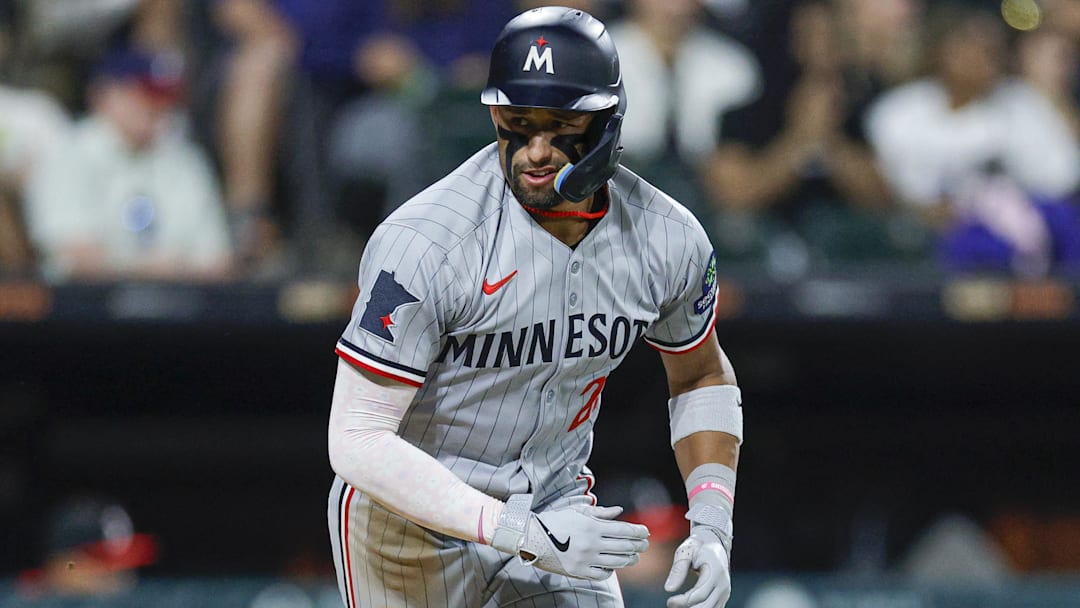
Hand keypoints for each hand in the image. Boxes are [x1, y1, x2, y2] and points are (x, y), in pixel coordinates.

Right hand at [491, 497, 649, 580]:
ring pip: (617, 562)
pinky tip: (613, 565)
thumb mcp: (577, 511)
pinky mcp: (579, 572)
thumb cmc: (555, 521)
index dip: (637, 531)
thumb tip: (619, 511)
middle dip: (638, 545)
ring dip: (629, 559)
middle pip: (624, 547)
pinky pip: (602, 574)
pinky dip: (611, 570)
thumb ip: (600, 513)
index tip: (645, 532)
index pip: (623, 530)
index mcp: (592, 526)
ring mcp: (585, 560)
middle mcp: (591, 544)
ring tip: (634, 556)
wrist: (531, 537)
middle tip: (645, 544)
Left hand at [664, 526, 730, 607]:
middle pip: (706, 606)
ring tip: (677, 604)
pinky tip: (687, 604)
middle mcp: (723, 584)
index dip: (683, 601)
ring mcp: (724, 592)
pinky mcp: (723, 597)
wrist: (714, 546)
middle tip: (671, 604)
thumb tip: (669, 588)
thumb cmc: (698, 548)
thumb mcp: (686, 553)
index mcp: (715, 571)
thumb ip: (678, 570)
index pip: (699, 594)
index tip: (670, 601)